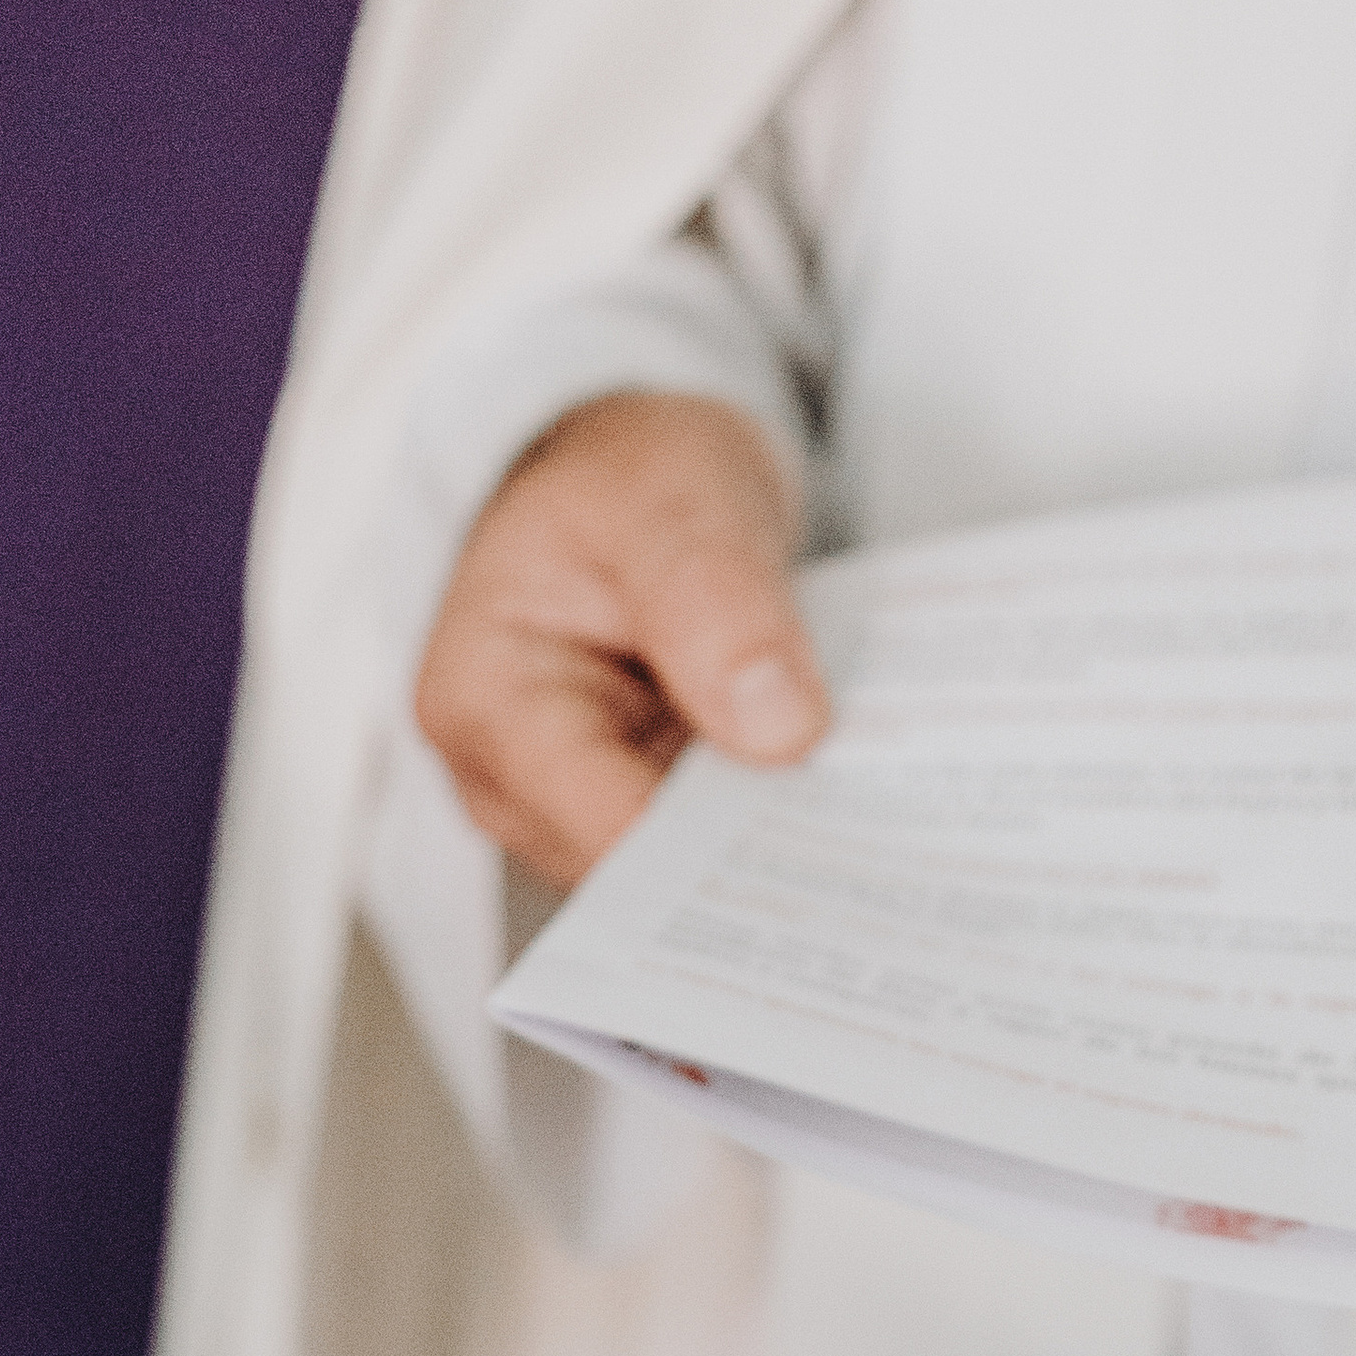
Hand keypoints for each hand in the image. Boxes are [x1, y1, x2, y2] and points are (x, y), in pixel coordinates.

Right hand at [415, 388, 828, 889]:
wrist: (623, 484)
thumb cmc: (620, 480)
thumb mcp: (669, 498)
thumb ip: (715, 603)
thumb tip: (781, 732)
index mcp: (486, 702)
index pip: (605, 820)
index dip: (713, 846)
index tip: (822, 834)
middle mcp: (506, 782)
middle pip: (637, 867)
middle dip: (744, 849)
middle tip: (869, 827)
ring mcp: (561, 811)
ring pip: (674, 875)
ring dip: (762, 839)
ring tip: (857, 799)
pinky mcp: (622, 816)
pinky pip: (697, 849)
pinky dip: (761, 819)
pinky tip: (826, 792)